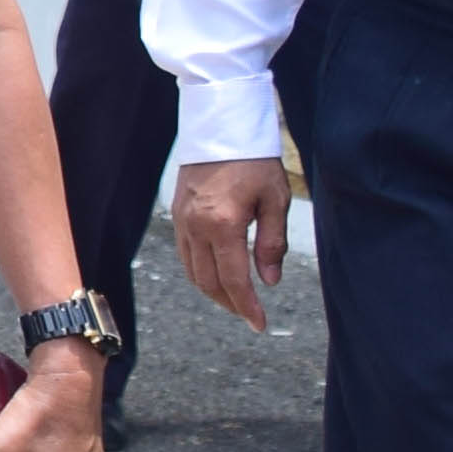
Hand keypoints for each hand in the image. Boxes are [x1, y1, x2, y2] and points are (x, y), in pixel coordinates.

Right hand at [173, 154, 290, 325]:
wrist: (222, 126)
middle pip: (209, 281)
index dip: (247, 307)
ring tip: (235, 298)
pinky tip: (216, 272)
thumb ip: (272, 243)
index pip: (234, 280)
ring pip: (193, 271)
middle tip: (250, 314)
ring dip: (213, 290)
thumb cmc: (254, 160)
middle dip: (230, 303)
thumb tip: (269, 280)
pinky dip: (200, 271)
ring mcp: (182, 221)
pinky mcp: (177, 214)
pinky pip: (185, 254)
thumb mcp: (275, 200)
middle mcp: (196, 227)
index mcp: (223, 225)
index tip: (260, 325)